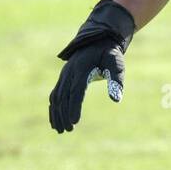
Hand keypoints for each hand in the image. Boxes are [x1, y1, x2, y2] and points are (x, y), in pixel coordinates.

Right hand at [49, 0, 134, 132]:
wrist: (98, 38)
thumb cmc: (109, 53)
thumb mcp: (116, 63)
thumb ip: (116, 80)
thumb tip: (116, 99)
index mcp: (81, 69)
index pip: (76, 91)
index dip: (74, 107)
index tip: (74, 122)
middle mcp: (69, 72)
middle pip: (63, 96)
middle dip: (64, 114)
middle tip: (68, 130)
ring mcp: (64, 74)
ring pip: (56, 96)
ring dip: (56, 113)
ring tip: (60, 130)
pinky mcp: (64, 77)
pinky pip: (55, 94)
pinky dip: (54, 107)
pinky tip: (55, 120)